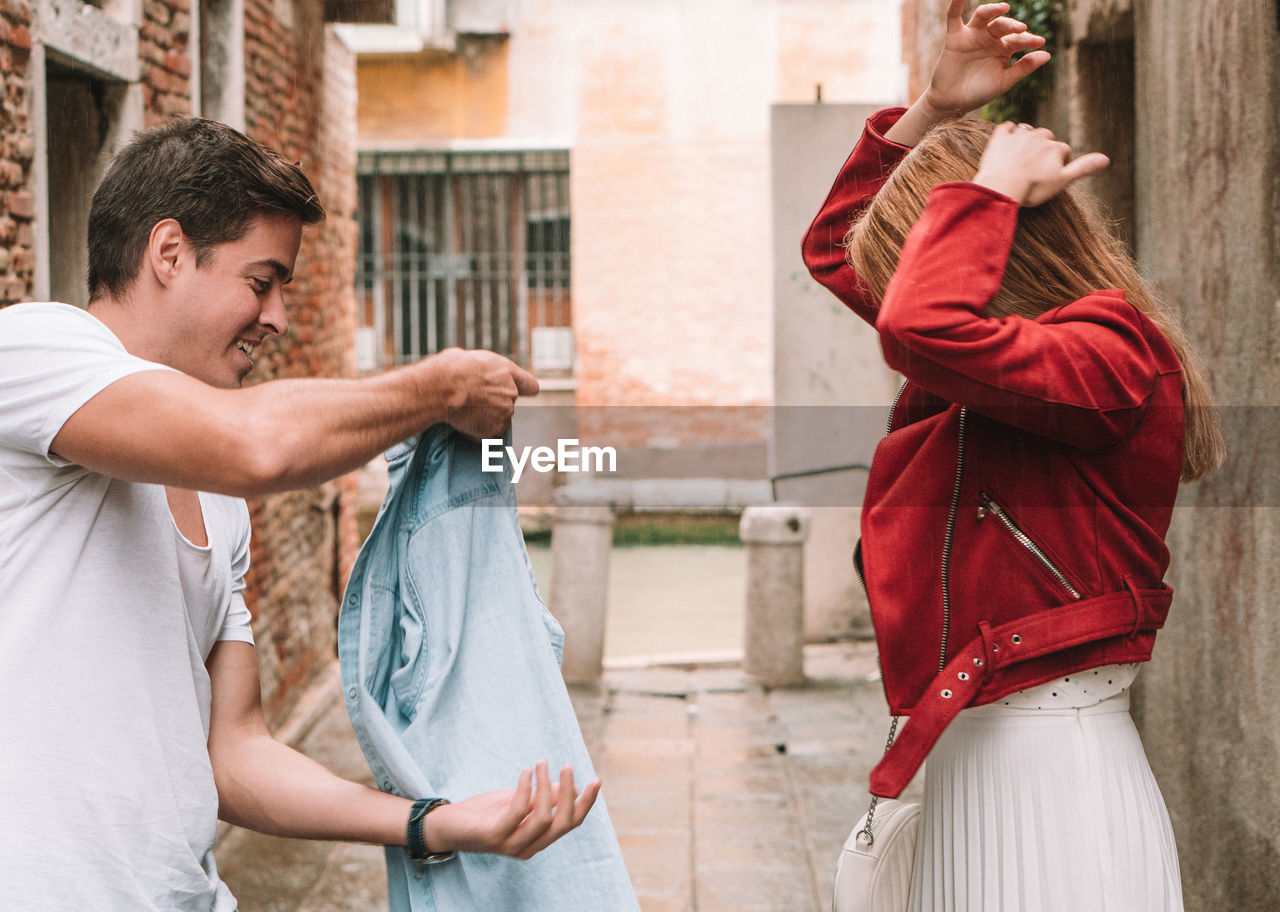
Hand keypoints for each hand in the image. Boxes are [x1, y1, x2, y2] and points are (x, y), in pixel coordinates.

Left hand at [423, 761, 600, 859]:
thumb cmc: (483, 813)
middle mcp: (528, 847)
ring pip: (543, 818)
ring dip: (547, 787)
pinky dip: (525, 789)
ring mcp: (511, 844)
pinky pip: (517, 812)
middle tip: (567, 765)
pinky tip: (525, 771)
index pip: (570, 824)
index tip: (596, 779)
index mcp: (537, 840)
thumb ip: (541, 798)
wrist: (446, 825)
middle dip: (571, 794)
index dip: (585, 803)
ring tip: (542, 763)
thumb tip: (569, 787)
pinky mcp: (493, 835)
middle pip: (562, 824)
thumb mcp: (517, 801)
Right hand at [430, 348, 539, 439]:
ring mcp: (504, 412)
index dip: (523, 389)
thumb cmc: (452, 368)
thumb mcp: (470, 357)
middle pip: (509, 403)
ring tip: (465, 410)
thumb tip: (472, 371)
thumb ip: (481, 369)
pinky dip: (477, 430)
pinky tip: (463, 421)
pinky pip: (487, 433)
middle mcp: (511, 393)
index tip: (516, 391)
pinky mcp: (493, 429)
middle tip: (474, 400)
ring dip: (486, 417)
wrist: (445, 386)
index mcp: (508, 372)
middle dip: (495, 403)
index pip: (530, 385)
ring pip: (499, 418)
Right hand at [922, 1, 1049, 118]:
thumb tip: (1047, 54)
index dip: (1029, 39)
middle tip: (1022, 29)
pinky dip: (956, 4)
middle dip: (1013, 26)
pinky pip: (954, 17)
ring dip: (993, 9)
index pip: (1019, 39)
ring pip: (984, 16)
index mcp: (1004, 49)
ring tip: (1005, 8)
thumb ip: (1023, 68)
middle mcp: (989, 38)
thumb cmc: (978, 93)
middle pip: (1003, 25)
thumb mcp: (1003, 82)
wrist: (952, 103)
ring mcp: (972, 36)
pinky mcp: (955, 37)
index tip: (1039, 42)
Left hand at [972, 123, 1109, 205]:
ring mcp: (1019, 136)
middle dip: (1043, 148)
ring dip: (1026, 140)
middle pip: (1046, 138)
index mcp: (1056, 148)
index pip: (1063, 151)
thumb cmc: (1032, 188)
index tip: (1050, 176)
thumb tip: (1107, 159)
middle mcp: (1040, 137)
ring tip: (1020, 157)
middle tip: (1034, 166)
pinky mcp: (1000, 137)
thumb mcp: (1062, 181)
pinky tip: (1007, 141)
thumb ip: (1083, 168)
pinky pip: (1006, 127)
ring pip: (1028, 131)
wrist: (1001, 187)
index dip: (1058, 163)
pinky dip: (1008, 132)